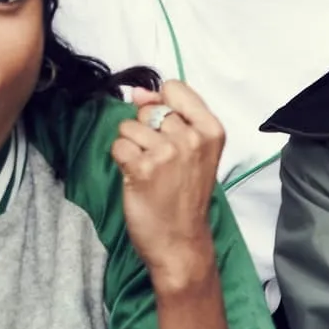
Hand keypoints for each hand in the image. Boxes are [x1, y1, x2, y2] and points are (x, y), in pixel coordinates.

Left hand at [112, 82, 226, 292]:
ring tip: (149, 170)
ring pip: (128, 126)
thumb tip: (138, 92)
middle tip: (160, 161)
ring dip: (131, 147)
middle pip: (148, 109)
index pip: (174, 87)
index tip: (167, 131)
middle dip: (145, 131)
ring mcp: (167, 153)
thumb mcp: (193, 150)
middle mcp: (191, 138)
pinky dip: (121, 160)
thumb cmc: (186, 195)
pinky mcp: (142, 168)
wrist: (181, 241)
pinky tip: (136, 177)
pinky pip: (117, 145)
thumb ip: (170, 114)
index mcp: (211, 130)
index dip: (161, 105)